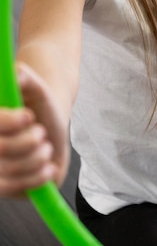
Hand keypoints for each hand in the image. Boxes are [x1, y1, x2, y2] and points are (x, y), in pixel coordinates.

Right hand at [0, 63, 69, 197]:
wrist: (48, 125)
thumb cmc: (38, 103)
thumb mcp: (34, 86)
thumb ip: (26, 77)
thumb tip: (18, 72)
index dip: (9, 122)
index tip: (29, 115)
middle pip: (1, 148)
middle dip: (29, 140)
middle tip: (41, 132)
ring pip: (11, 171)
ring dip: (38, 156)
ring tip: (45, 147)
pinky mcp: (5, 188)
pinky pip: (16, 188)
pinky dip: (38, 177)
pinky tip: (48, 167)